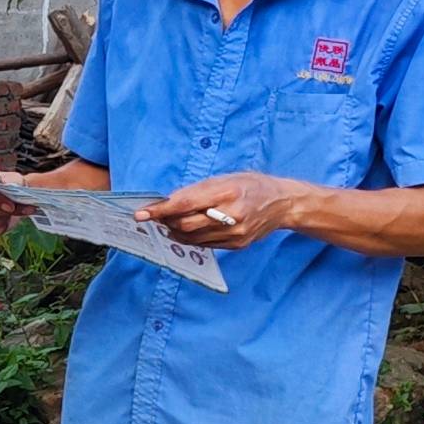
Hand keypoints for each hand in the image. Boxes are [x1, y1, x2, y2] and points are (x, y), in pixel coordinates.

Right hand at [0, 167, 22, 243]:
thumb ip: (15, 187)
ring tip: (5, 216)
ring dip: (0, 222)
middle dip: (1, 213)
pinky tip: (0, 224)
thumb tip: (16, 203)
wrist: (3, 196)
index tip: (11, 205)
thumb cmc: (5, 185)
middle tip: (11, 210)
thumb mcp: (12, 179)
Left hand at [141, 171, 305, 249]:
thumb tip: (169, 202)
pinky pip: (204, 245)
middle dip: (166, 221)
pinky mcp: (236, 245)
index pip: (186, 203)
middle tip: (154, 216)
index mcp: (228, 192)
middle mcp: (232, 215)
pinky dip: (189, 238)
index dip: (161, 210)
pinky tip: (183, 231)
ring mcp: (235, 234)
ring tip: (166, 223)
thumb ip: (198, 190)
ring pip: (192, 238)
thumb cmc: (251, 185)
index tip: (141, 214)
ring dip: (174, 231)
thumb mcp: (226, 178)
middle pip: (186, 224)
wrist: (283, 204)